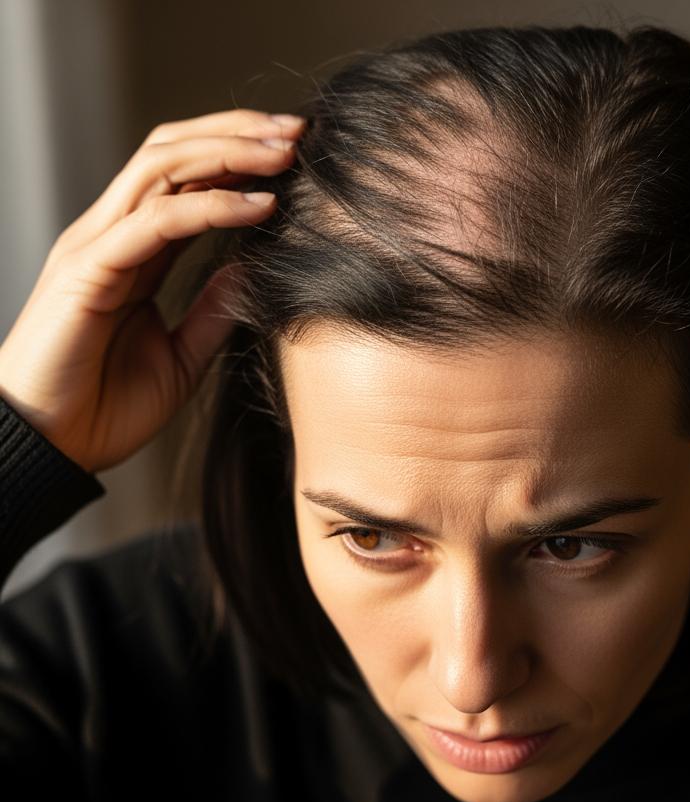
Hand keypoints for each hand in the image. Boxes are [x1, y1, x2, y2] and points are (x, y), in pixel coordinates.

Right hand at [0, 108, 304, 473]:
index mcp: (136, 251)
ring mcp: (98, 245)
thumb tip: (251, 268)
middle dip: (238, 133)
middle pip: (174, 153)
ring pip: (162, 167)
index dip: (240, 158)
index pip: (187, 179)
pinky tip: (258, 204)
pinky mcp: (88, 269)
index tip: (297, 154)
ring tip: (286, 150)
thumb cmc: (106, 406)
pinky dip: (211, 206)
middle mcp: (114, 234)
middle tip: (299, 130)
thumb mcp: (181, 356)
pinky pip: (155, 221)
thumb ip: (212, 309)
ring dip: (229, 151)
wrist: (54, 447)